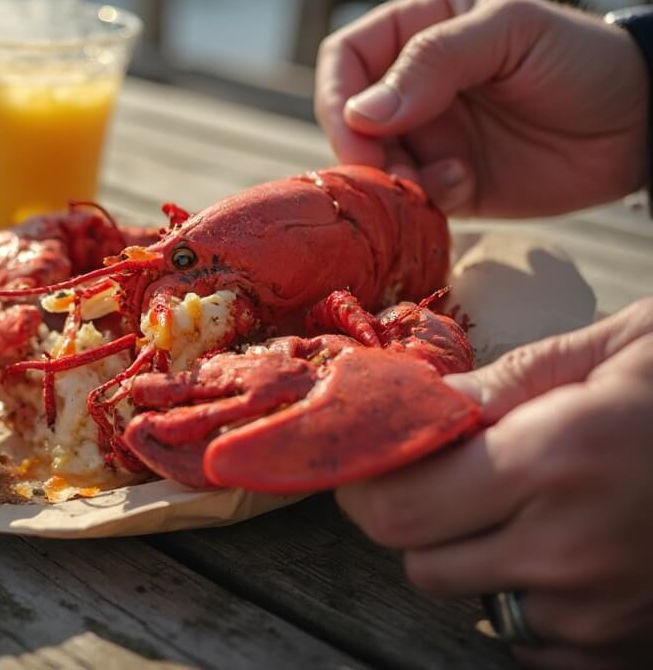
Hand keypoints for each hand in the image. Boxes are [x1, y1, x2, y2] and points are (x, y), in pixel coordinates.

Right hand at [314, 0, 648, 216]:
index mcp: (419, 29)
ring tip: (436, 181)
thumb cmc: (580, 58)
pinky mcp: (449, 181)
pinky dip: (423, 200)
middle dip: (361, 150)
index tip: (359, 131)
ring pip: (373, 166)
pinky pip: (409, 199)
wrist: (639, 124)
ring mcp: (429, 135)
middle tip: (389, 173)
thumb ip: (434, 62)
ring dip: (391, 180)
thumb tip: (362, 112)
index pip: (345, 59)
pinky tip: (464, 185)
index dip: (340, 96)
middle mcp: (413, 84)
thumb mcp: (509, 34)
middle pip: (349, 120)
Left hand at [336, 297, 652, 667]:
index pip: (398, 507)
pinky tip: (569, 552)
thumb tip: (420, 403)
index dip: (366, 486)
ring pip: (473, 602)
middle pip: (420, 563)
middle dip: (413, 519)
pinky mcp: (631, 650)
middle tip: (445, 477)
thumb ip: (503, 384)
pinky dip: (529, 602)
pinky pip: (533, 643)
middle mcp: (573, 550)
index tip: (371, 460)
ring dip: (474, 559)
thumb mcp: (610, 352)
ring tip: (527, 508)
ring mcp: (605, 614)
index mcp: (557, 459)